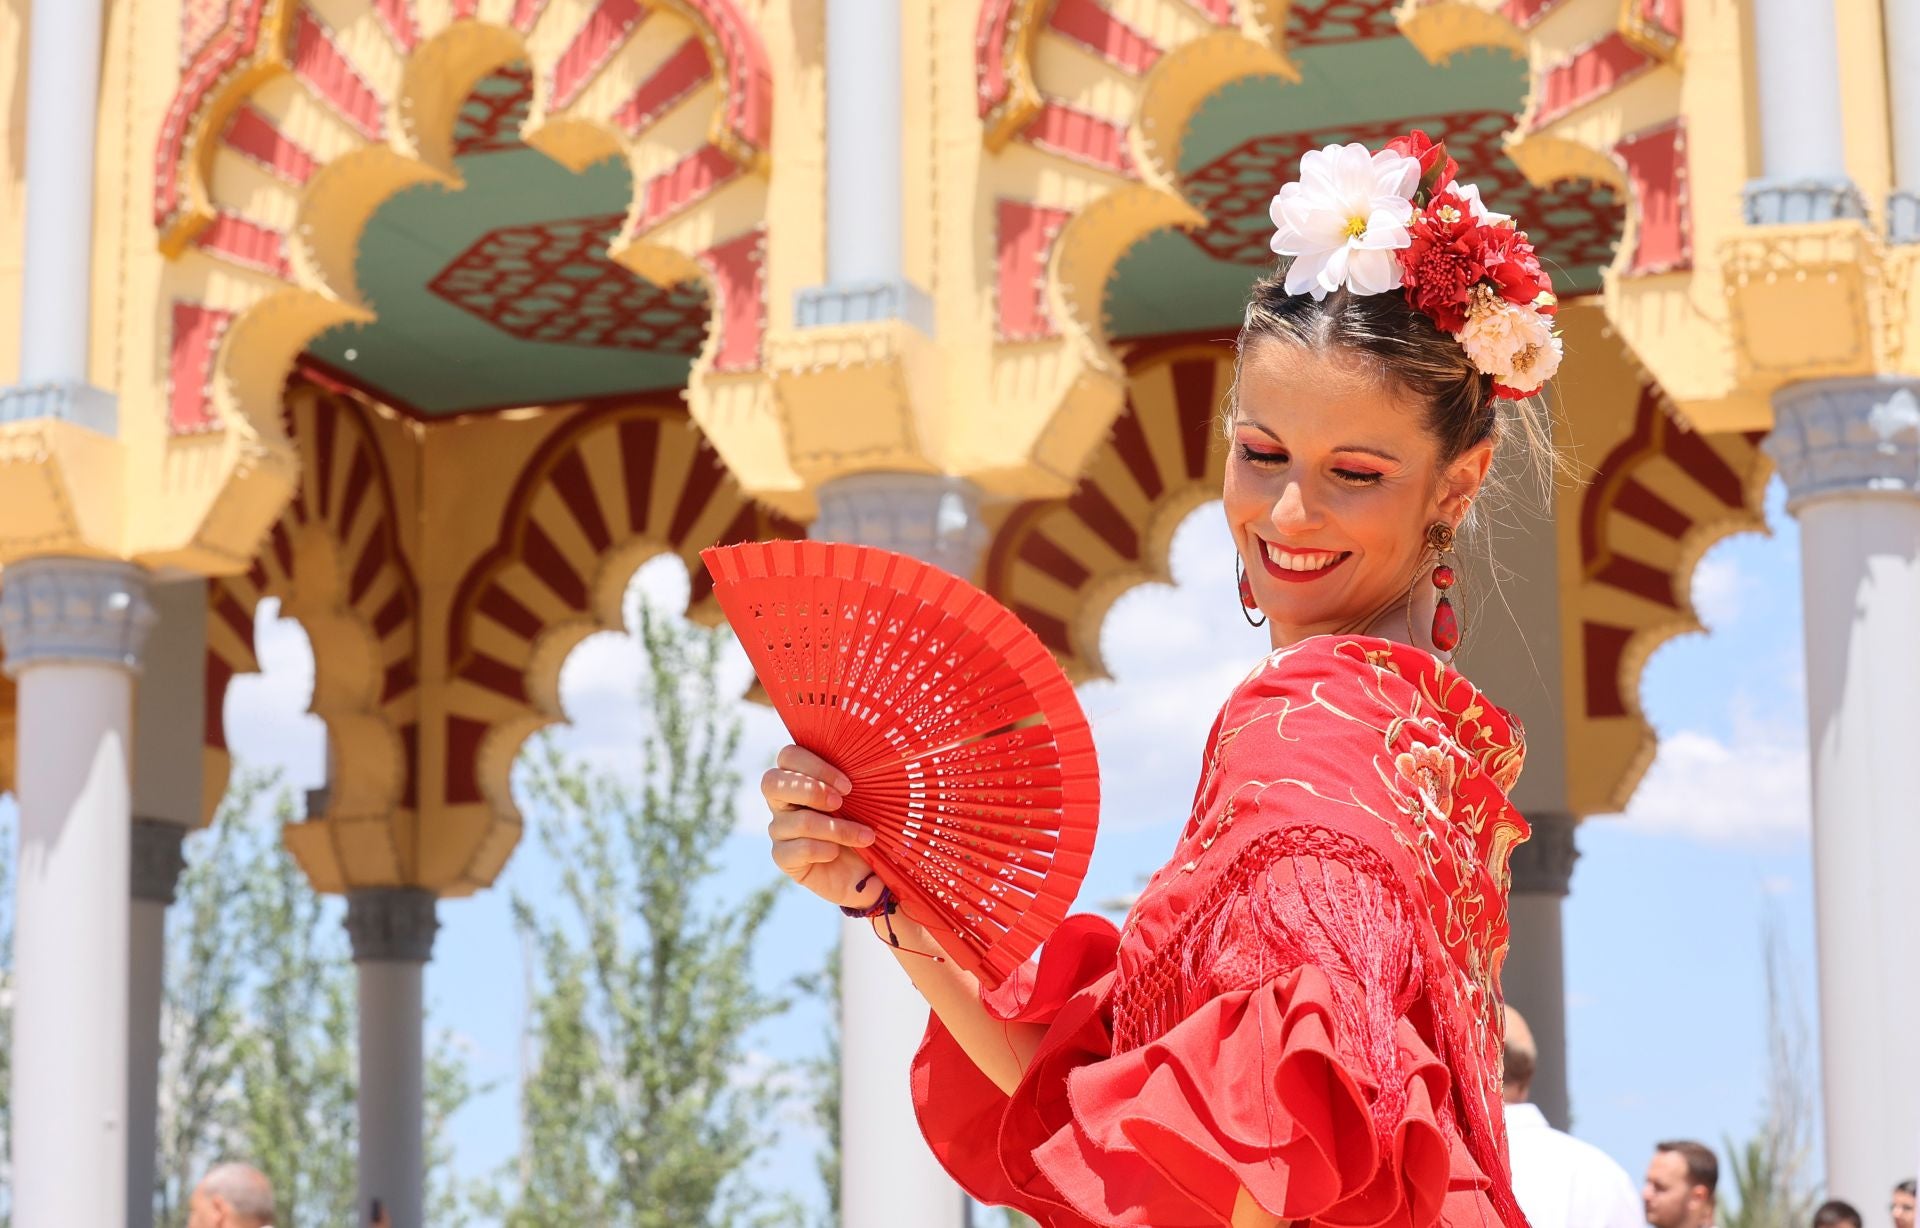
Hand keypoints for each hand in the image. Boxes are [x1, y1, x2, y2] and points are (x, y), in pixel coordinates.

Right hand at [762, 745, 882, 909]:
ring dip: (837, 829)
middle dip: (811, 790)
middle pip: (772, 782)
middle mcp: (782, 801)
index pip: (788, 757)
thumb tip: (865, 759)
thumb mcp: (861, 798)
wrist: (864, 868)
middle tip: (840, 803)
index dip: (814, 765)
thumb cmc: (861, 823)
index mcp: (799, 776)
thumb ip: (852, 780)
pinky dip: (824, 850)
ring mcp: (779, 829)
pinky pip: (799, 849)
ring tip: (864, 837)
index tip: (847, 785)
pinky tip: (837, 853)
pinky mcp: (782, 856)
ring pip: (799, 821)